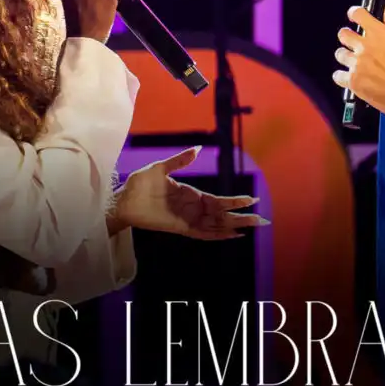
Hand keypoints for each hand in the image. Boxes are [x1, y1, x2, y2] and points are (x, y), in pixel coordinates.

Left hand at [111, 147, 267, 239]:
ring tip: (251, 228)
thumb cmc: (139, 184)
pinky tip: (230, 236)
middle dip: (241, 217)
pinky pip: (202, 234)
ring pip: (216, 226)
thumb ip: (180, 160)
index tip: (252, 200)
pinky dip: (216, 236)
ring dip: (233, 227)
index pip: (219, 200)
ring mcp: (187, 220)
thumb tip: (198, 149)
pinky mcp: (179, 228)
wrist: (122, 199)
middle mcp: (193, 209)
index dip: (235, 201)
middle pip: (222, 216)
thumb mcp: (161, 168)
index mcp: (191, 194)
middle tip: (262, 220)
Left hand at [332, 1, 384, 123]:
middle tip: (353, 44)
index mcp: (378, 34)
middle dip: (347, 37)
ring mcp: (357, 65)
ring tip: (355, 63)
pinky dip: (342, 76)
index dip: (354, 13)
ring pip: (339, 54)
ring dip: (345, 57)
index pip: (357, 14)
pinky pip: (337, 75)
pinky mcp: (353, 82)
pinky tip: (351, 77)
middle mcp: (365, 47)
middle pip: (343, 34)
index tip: (354, 16)